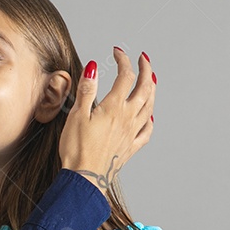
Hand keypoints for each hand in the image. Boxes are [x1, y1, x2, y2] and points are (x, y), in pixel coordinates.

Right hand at [59, 47, 154, 194]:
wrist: (85, 177)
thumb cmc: (77, 148)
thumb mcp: (76, 114)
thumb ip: (87, 89)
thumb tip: (94, 67)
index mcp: (114, 107)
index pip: (125, 76)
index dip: (123, 60)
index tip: (117, 51)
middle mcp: (128, 118)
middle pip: (145, 88)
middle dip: (146, 70)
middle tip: (144, 59)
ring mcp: (132, 133)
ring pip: (150, 106)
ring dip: (152, 90)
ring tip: (151, 80)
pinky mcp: (130, 147)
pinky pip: (147, 131)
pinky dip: (151, 119)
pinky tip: (150, 117)